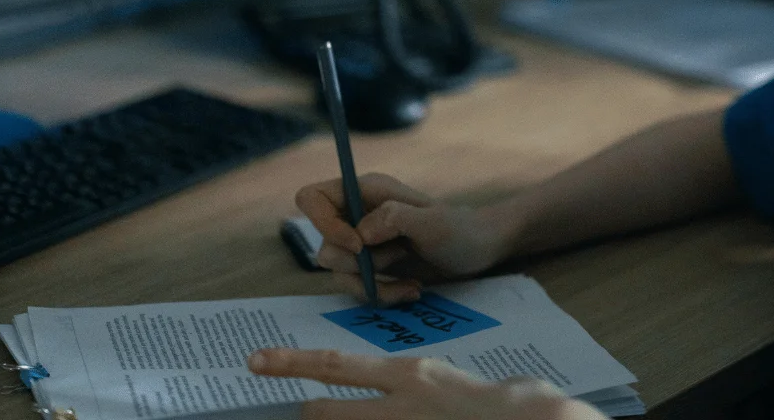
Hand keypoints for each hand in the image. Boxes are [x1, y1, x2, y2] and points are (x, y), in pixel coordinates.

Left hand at [246, 348, 607, 419]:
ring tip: (316, 413)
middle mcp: (399, 405)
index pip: (337, 366)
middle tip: (281, 401)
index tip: (259, 360)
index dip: (293, 363)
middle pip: (326, 413)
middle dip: (303, 412)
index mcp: (411, 376)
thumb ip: (433, 387)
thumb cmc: (514, 403)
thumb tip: (423, 391)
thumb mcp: (463, 381)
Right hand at [296, 173, 512, 302]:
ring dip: (373, 285)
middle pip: (324, 246)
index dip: (323, 224)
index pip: (311, 198)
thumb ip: (394, 218)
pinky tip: (412, 290)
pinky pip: (356, 288)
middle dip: (357, 265)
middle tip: (395, 259)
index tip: (358, 246)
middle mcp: (356, 215)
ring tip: (410, 282)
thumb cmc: (459, 229)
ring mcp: (363, 243)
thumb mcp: (432, 222)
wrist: (479, 251)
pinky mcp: (372, 268)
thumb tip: (359, 233)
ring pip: (338, 273)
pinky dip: (382, 295)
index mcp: (364, 191)